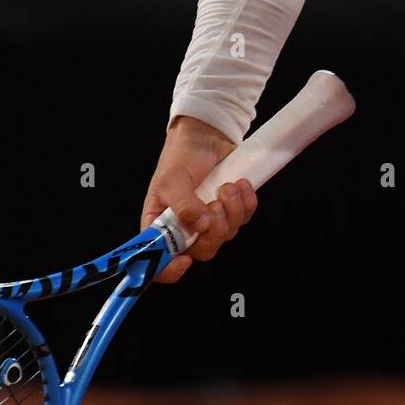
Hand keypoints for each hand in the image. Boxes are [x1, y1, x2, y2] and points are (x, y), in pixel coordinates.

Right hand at [141, 117, 258, 283]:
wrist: (206, 134)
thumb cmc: (180, 156)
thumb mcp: (173, 178)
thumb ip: (183, 204)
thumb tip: (201, 225)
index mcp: (161, 225)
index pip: (159, 261)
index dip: (170, 270)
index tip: (186, 260)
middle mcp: (184, 228)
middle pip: (202, 251)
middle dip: (215, 231)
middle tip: (215, 205)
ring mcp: (209, 220)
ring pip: (226, 235)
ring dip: (232, 211)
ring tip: (227, 186)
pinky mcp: (230, 210)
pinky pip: (244, 219)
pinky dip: (246, 203)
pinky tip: (240, 184)